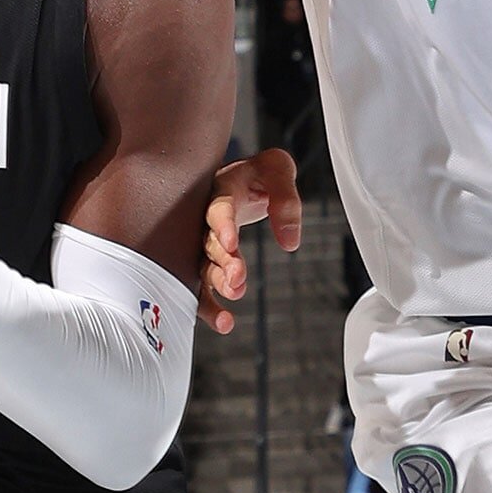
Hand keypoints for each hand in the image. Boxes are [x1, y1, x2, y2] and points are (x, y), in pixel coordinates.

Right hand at [198, 148, 300, 333]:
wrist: (239, 178)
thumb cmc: (257, 173)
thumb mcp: (276, 169)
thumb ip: (285, 199)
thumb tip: (289, 242)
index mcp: (220, 189)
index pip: (218, 207)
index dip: (222, 225)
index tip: (230, 243)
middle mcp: (204, 217)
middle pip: (207, 241)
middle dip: (222, 262)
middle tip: (237, 278)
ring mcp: (202, 240)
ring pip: (201, 267)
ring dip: (215, 284)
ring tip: (235, 295)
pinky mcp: (206, 260)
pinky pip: (203, 284)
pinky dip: (210, 305)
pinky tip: (224, 323)